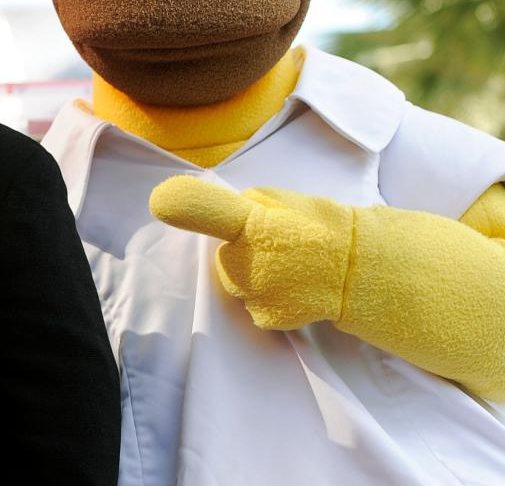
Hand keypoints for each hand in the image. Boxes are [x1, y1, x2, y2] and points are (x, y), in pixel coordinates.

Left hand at [149, 176, 353, 329]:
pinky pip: (253, 304)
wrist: (359, 271)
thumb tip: (222, 215)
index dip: (186, 206)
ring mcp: (252, 293)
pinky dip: (268, 299)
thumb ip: (244, 208)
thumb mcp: (281, 200)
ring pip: (238, 283)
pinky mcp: (263, 318)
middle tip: (279, 247)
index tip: (159, 201)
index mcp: (252, 222)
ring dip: (255, 277)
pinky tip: (293, 288)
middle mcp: (245, 260)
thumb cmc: (321, 227)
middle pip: (225, 256)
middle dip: (242, 252)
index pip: (211, 211)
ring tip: (290, 268)